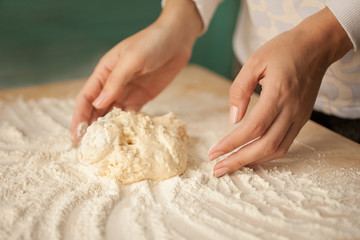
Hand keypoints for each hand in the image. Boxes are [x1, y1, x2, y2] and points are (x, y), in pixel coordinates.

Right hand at [71, 0, 201, 141]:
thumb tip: (98, 104)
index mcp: (104, 72)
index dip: (79, 116)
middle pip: (97, 109)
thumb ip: (115, 82)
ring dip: (108, 129)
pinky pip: (131, 114)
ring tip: (104, 146)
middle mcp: (113, 84)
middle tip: (88, 147)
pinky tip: (125, 136)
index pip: (87, 97)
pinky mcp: (142, 97)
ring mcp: (128, 92)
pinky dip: (127, 125)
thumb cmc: (152, 43)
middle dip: (91, 127)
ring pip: (113, 114)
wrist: (177, 40)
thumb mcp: (132, 59)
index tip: (76, 135)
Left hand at [208, 7, 352, 176]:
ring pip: (277, 149)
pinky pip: (285, 143)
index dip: (232, 143)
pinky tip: (251, 155)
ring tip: (231, 165)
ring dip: (253, 162)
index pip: (253, 128)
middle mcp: (291, 109)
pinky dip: (267, 154)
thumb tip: (233, 119)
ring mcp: (299, 116)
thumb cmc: (283, 50)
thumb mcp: (254, 62)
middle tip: (218, 169)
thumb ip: (239, 90)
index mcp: (278, 94)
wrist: (315, 47)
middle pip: (265, 145)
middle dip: (239, 161)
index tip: (214, 153)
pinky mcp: (302, 118)